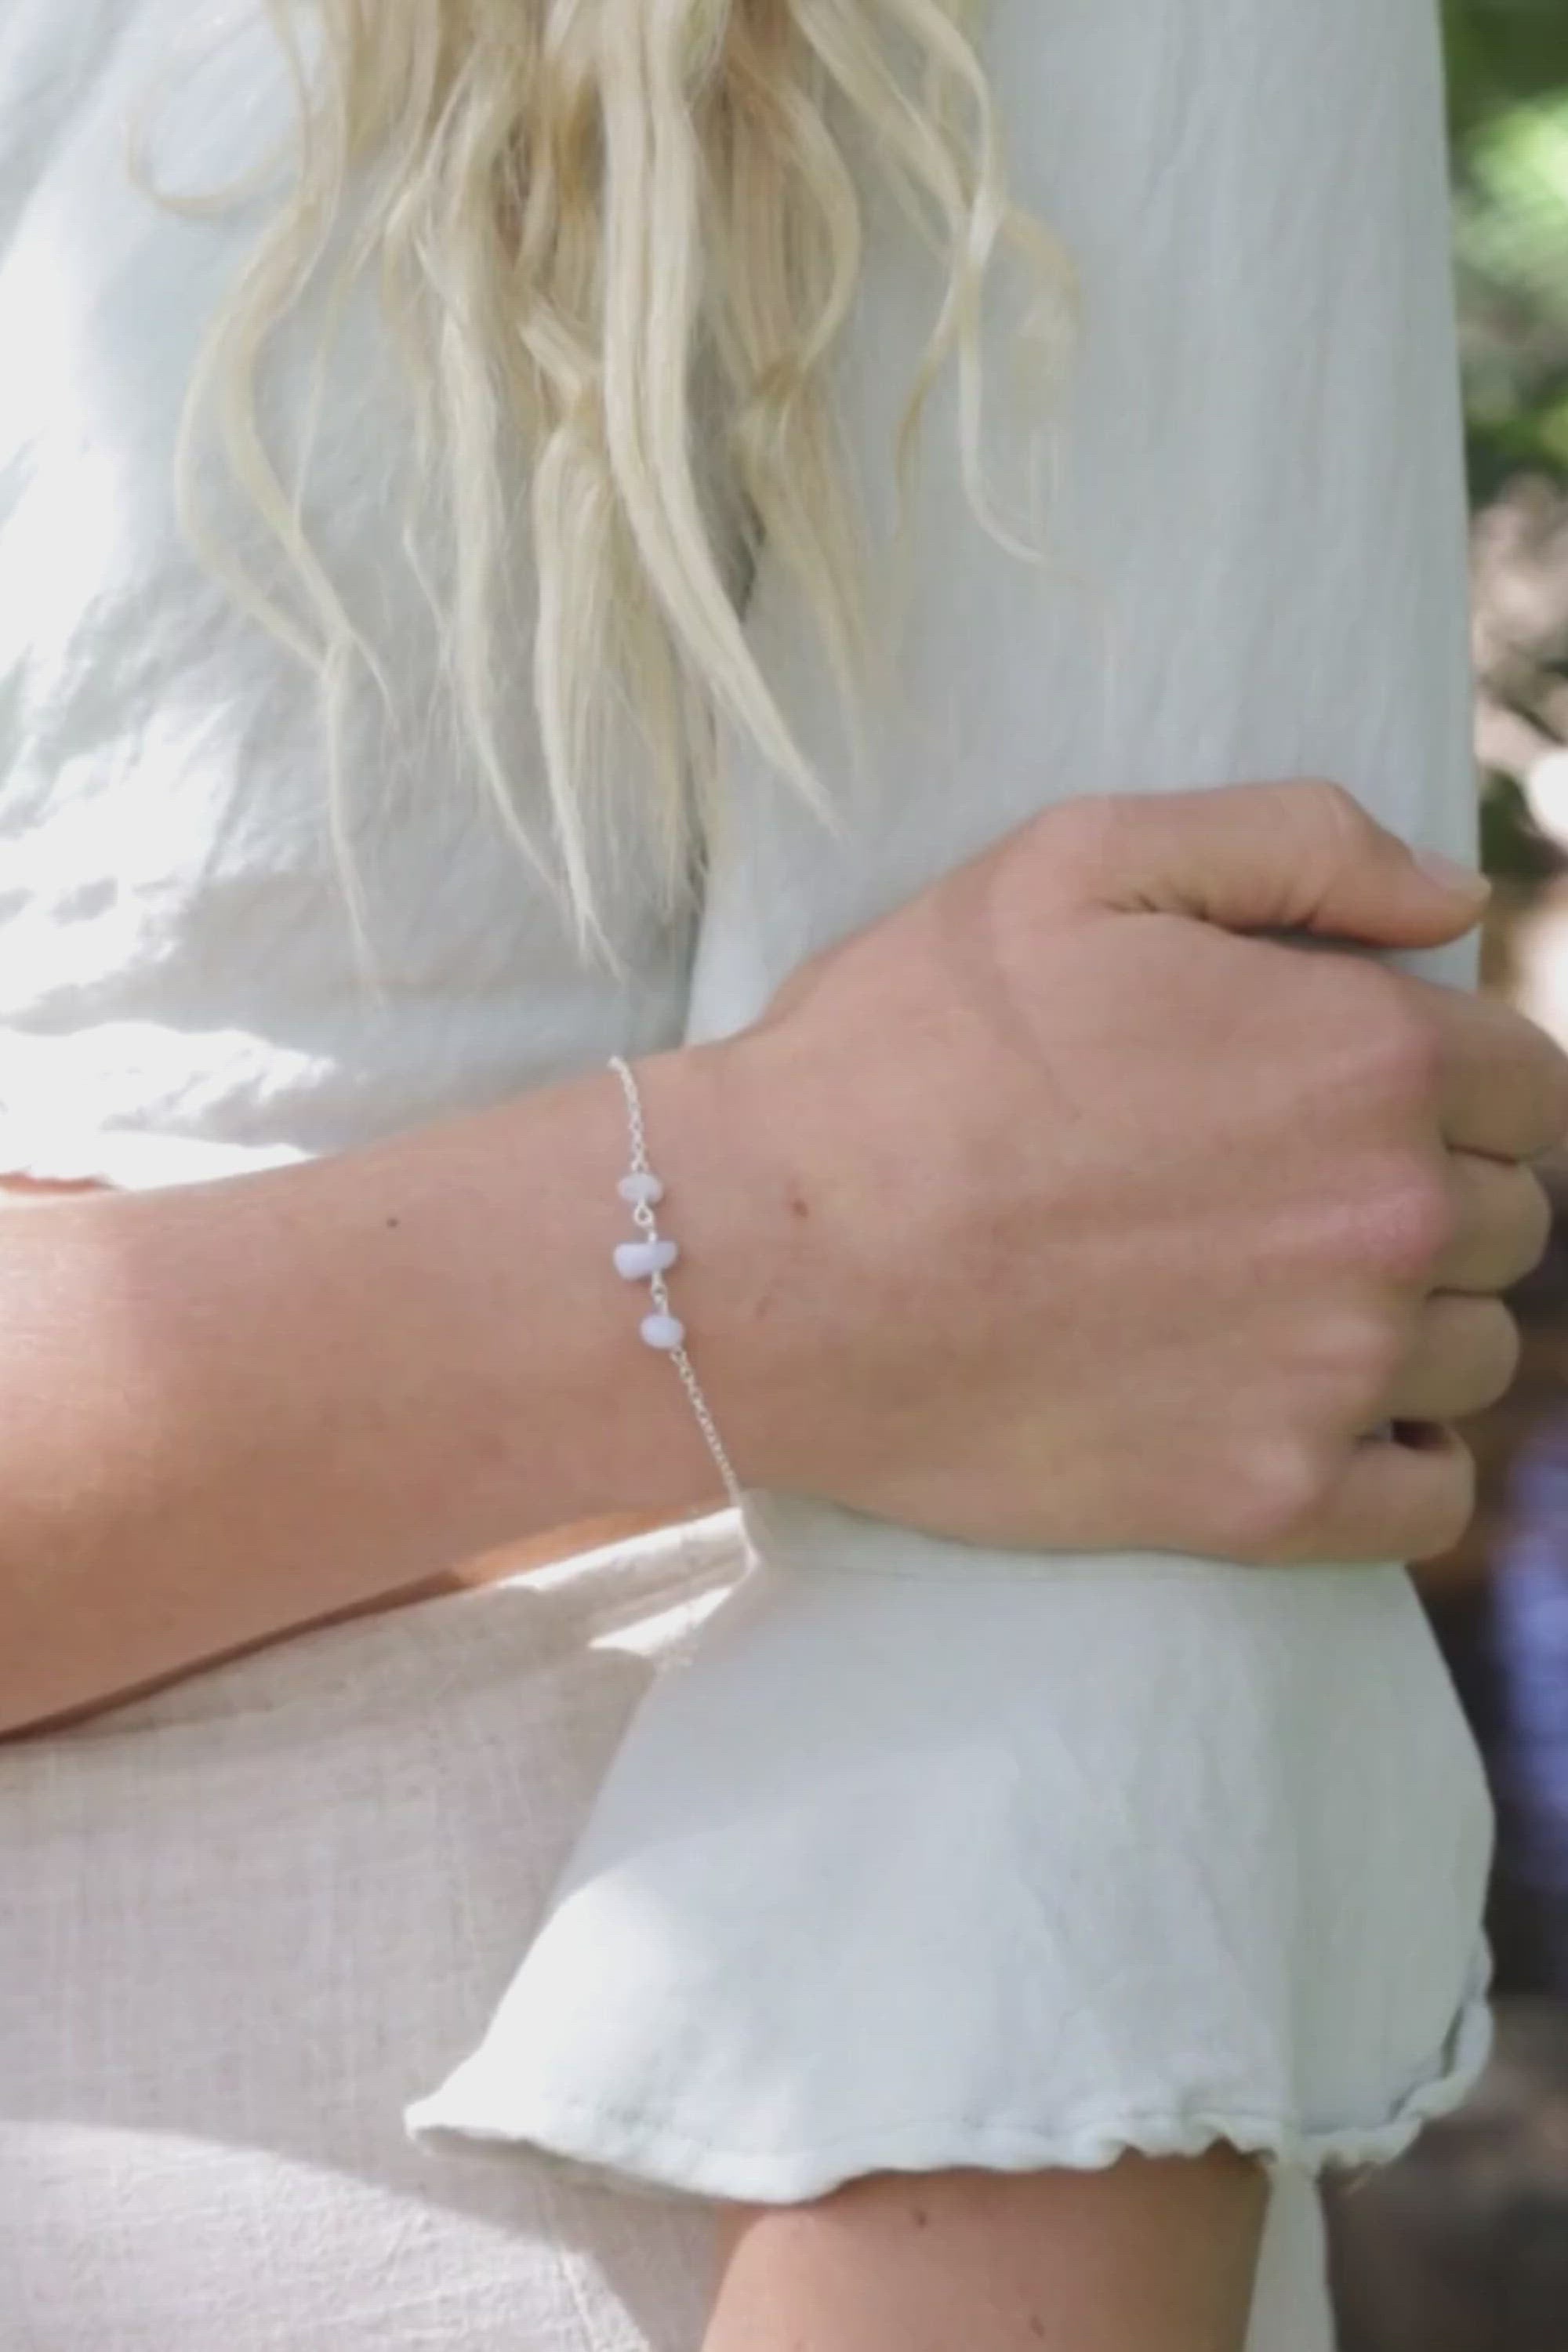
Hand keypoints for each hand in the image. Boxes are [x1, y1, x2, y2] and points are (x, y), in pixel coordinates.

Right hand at [729, 781, 1567, 1563]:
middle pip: (1507, 1218)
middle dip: (1428, 1190)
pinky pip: (1432, 1495)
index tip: (1359, 1095)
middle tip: (1286, 1189)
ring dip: (1412, 1320)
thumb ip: (1300, 843)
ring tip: (1279, 1295)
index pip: (1530, 1083)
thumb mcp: (1080, 862)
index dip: (1454, 1081)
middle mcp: (1385, 1219)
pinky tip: (1320, 1412)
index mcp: (1367, 1055)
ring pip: (1475, 1351)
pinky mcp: (1265, 1499)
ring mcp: (1332, 1374)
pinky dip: (1404, 1458)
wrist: (765, 1256)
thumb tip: (1458, 905)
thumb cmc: (905, 1048)